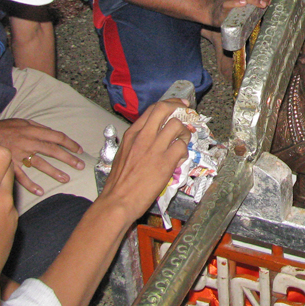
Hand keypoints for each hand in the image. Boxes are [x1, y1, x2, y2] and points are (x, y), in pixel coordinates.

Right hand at [0, 118, 84, 195]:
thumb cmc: (5, 127)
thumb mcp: (24, 121)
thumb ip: (39, 128)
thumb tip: (53, 134)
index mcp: (33, 130)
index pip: (56, 137)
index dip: (69, 143)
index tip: (79, 150)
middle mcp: (28, 142)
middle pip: (52, 150)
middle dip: (68, 158)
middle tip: (80, 165)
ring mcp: (19, 154)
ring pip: (40, 164)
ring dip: (54, 172)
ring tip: (66, 178)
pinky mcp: (10, 165)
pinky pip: (21, 176)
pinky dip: (30, 185)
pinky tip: (40, 191)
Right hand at [98, 100, 190, 220]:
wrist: (117, 201)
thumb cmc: (119, 182)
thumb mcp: (124, 153)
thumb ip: (138, 141)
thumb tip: (154, 136)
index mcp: (132, 134)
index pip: (152, 109)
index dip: (169, 104)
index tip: (179, 105)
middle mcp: (143, 136)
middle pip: (164, 109)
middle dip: (179, 108)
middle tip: (187, 112)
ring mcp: (155, 148)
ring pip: (177, 126)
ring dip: (184, 132)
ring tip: (183, 141)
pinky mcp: (165, 162)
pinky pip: (182, 147)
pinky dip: (184, 152)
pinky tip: (179, 159)